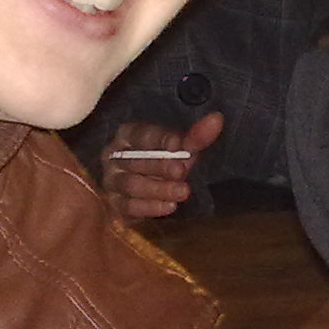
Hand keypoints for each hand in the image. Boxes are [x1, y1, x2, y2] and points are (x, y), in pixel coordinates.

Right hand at [98, 112, 221, 221]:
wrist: (149, 190)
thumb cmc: (163, 162)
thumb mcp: (181, 149)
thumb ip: (196, 137)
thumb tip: (216, 120)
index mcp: (127, 135)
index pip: (142, 135)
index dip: (160, 140)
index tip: (179, 145)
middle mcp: (113, 157)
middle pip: (135, 160)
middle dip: (160, 166)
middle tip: (182, 171)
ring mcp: (111, 182)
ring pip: (131, 185)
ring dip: (158, 189)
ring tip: (182, 192)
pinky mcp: (115, 205)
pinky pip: (128, 207)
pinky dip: (149, 208)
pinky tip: (169, 207)